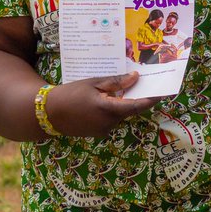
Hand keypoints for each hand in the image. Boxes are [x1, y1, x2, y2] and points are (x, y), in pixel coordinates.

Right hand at [45, 72, 161, 138]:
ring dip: (123, 103)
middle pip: (129, 110)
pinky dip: (114, 109)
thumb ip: (116, 82)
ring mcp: (103, 130)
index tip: (163, 92)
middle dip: (136, 98)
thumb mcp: (93, 83)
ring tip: (122, 89)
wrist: (47, 114)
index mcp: (108, 109)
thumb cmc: (70, 94)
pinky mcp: (98, 133)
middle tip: (144, 84)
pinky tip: (107, 99)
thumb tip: (135, 78)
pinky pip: (111, 119)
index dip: (151, 99)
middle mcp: (108, 123)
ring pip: (120, 114)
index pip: (137, 106)